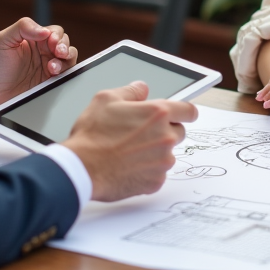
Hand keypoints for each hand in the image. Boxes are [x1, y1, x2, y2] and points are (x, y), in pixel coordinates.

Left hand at [0, 17, 76, 110]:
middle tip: (58, 52)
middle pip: (65, 43)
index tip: (52, 42)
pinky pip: (66, 75)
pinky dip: (66, 72)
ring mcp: (48, 68)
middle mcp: (43, 52)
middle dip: (64, 46)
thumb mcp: (2, 41)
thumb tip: (45, 31)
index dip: (56, 35)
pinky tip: (54, 74)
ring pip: (69, 58)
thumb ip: (22, 28)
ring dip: (66, 59)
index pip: (53, 31)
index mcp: (33, 39)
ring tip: (52, 67)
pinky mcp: (50, 83)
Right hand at [63, 81, 198, 201]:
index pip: (188, 111)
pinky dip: (147, 171)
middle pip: (178, 132)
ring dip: (155, 153)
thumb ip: (131, 91)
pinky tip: (128, 167)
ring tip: (130, 152)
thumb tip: (142, 88)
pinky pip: (158, 174)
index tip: (183, 115)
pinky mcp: (156, 181)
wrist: (82, 169)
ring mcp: (162, 161)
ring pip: (167, 154)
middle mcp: (165, 137)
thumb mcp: (106, 99)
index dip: (185, 112)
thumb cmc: (92, 135)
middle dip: (165, 132)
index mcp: (158, 114)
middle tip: (141, 135)